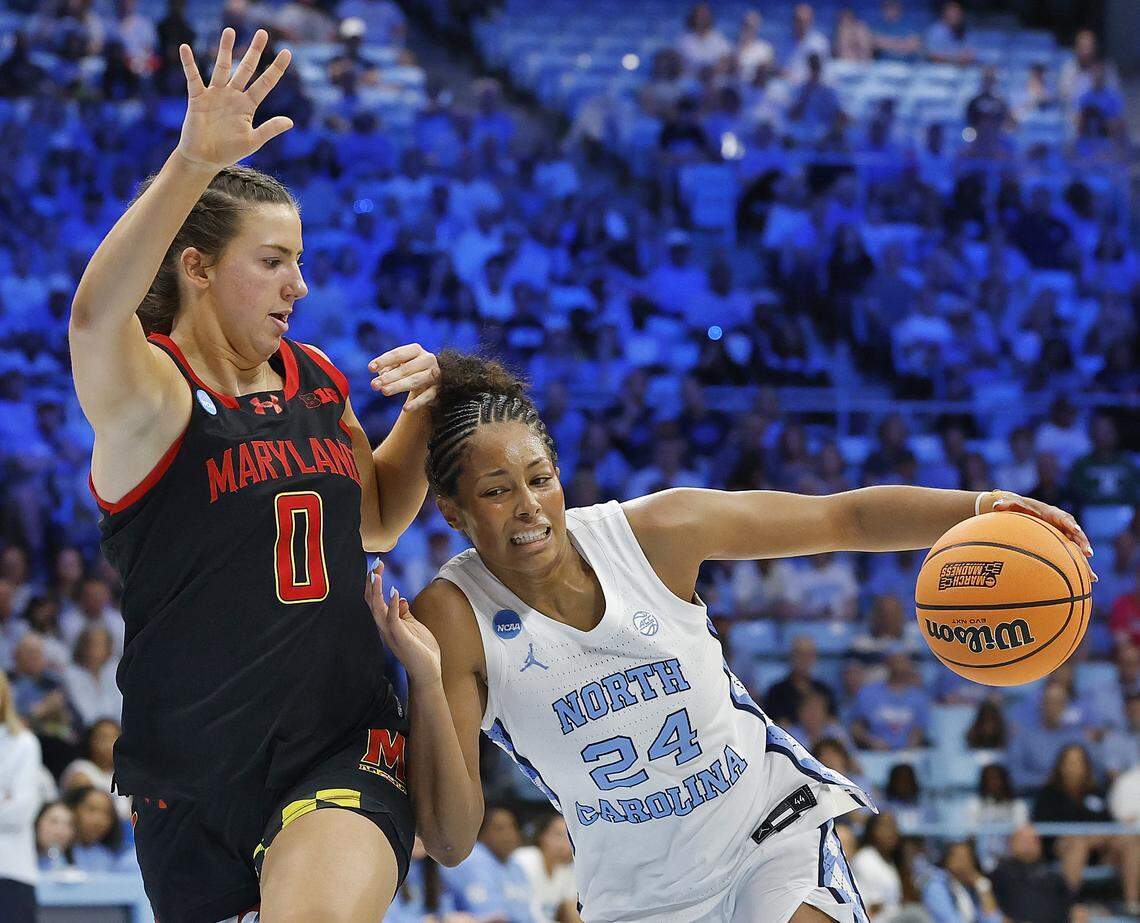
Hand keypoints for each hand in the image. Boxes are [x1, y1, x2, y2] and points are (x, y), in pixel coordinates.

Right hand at [176, 29, 292, 170]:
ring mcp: (215, 94)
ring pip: (222, 67)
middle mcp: (233, 95)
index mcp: (248, 105)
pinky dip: (189, 63)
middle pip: (245, 68)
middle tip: (262, 33)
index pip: (265, 83)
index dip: (276, 69)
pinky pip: (193, 77)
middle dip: (254, 51)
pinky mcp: (198, 98)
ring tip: (230, 31)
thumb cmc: (229, 151)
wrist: (204, 159)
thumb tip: (291, 121)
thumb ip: (270, 129)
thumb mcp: (253, 141)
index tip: (287, 53)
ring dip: (225, 49)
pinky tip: (185, 48)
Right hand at [365, 561, 441, 683]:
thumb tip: (398, 597)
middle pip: (372, 601)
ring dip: (377, 591)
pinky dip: (392, 606)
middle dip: (373, 582)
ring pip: (377, 609)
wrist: (428, 671)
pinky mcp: (400, 638)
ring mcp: (390, 633)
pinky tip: (393, 592)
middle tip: (375, 563)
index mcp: (386, 623)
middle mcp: (384, 627)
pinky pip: (392, 620)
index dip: (374, 582)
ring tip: (376, 574)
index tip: (377, 565)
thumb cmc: (420, 649)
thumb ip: (403, 612)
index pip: (375, 599)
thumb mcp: (412, 625)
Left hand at [368, 343, 439, 413]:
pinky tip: (405, 408)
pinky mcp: (437, 389)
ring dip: (399, 386)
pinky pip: (427, 396)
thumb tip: (382, 376)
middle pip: (406, 368)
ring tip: (384, 392)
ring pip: (415, 381)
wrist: (433, 378)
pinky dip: (416, 403)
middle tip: (374, 385)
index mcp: (416, 350)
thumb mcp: (399, 365)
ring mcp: (434, 374)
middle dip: (389, 377)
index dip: (384, 360)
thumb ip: (389, 368)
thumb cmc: (410, 369)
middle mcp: (427, 360)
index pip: (398, 354)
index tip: (370, 368)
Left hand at [989, 492, 1096, 577]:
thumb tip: (995, 505)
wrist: (1023, 510)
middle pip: (1076, 534)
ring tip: (1092, 575)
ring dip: (1084, 559)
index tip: (1076, 531)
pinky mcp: (1062, 542)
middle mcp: (1062, 524)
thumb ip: (1006, 504)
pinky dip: (1080, 565)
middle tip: (1088, 554)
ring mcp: (1063, 534)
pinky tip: (1089, 580)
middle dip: (1083, 543)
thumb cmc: (1019, 506)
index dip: (1070, 525)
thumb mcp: (1012, 504)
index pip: (1064, 518)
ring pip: (1077, 547)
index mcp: (1052, 514)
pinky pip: (1073, 554)